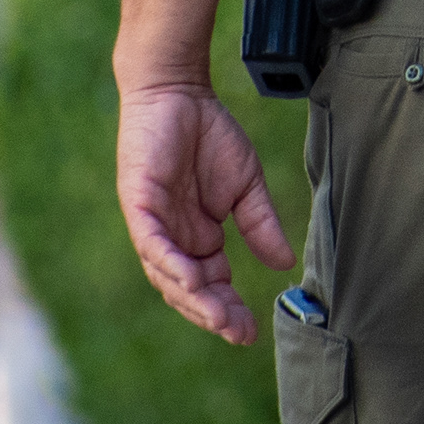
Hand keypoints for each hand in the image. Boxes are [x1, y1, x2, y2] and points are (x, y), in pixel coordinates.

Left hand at [115, 80, 296, 343]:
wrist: (179, 90)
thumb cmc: (209, 134)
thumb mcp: (246, 186)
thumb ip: (261, 225)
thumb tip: (285, 264)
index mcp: (197, 238)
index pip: (211, 285)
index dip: (229, 309)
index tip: (251, 333)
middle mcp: (172, 239)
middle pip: (188, 290)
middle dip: (212, 313)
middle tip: (238, 333)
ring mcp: (152, 224)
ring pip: (166, 274)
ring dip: (192, 298)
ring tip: (219, 317)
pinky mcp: (138, 204)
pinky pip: (151, 243)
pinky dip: (169, 264)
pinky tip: (190, 280)